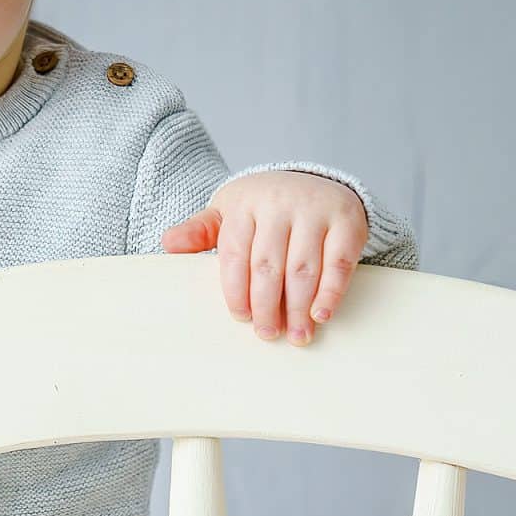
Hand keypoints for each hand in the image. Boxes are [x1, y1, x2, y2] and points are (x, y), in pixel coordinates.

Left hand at [160, 172, 367, 346]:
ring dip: (298, 308)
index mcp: (244, 204)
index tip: (241, 317)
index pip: (235, 253)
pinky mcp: (347, 221)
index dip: (236, 291)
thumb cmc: (263, 206)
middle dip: (267, 306)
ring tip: (296, 336)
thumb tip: (168, 245)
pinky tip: (321, 315)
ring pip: (303, 268)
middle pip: (268, 265)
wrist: (313, 180)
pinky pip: (339, 263)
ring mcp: (315, 210)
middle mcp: (279, 203)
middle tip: (267, 334)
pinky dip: (331, 292)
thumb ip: (200, 231)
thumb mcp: (228, 211)